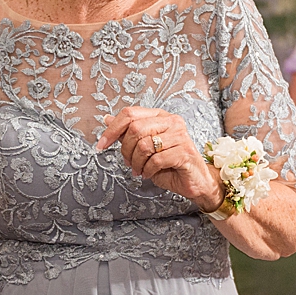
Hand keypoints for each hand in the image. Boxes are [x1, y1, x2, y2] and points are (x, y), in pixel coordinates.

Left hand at [96, 106, 220, 209]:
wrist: (194, 181)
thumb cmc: (170, 164)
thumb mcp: (143, 148)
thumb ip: (127, 133)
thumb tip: (107, 119)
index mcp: (160, 116)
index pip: (130, 113)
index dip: (112, 129)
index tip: (101, 145)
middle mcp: (172, 121)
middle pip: (135, 129)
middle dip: (126, 151)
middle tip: (129, 163)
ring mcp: (180, 135)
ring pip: (144, 145)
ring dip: (137, 163)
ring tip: (140, 170)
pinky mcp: (185, 152)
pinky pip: (156, 160)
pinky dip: (148, 170)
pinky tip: (150, 173)